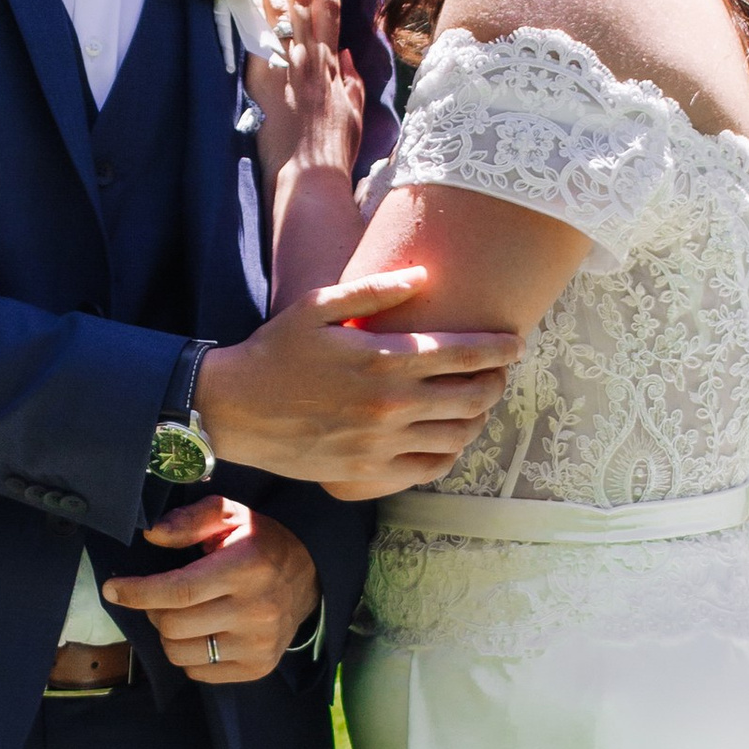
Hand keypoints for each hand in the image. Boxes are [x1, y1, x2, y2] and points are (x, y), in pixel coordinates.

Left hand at [100, 498, 322, 684]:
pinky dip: (190, 655)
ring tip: (184, 614)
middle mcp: (256, 610)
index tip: (113, 589)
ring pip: (180, 653)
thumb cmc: (259, 542)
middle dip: (154, 610)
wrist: (310, 575)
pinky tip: (204, 632)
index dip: (138, 593)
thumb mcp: (229, 515)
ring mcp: (259, 644)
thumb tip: (151, 536)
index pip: (179, 590)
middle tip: (162, 596)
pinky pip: (199, 672)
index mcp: (247, 568)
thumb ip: (189, 521)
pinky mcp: (259, 667)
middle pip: (172, 626)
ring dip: (169, 635)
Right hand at [195, 270, 515, 498]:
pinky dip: (450, 452)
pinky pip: (429, 467)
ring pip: (458, 435)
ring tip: (477, 403)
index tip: (516, 343)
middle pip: (473, 397)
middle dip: (496, 382)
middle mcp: (389, 404)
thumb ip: (375, 290)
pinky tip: (448, 437)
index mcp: (383, 359)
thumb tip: (425, 276)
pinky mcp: (368, 472)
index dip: (499, 348)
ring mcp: (381, 443)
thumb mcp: (318, 306)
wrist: (233, 410)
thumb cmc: (275, 350)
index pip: (465, 354)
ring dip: (478, 418)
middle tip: (499, 373)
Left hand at [246, 0, 364, 189]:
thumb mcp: (352, 115)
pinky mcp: (266, 77)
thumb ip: (350, 83)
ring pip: (282, 5)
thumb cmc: (332, 155)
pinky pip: (257, 30)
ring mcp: (289, 64)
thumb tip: (347, 57)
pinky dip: (250, 2)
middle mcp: (312, 57)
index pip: (330, 9)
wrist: (312, 178)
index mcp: (332, 66)